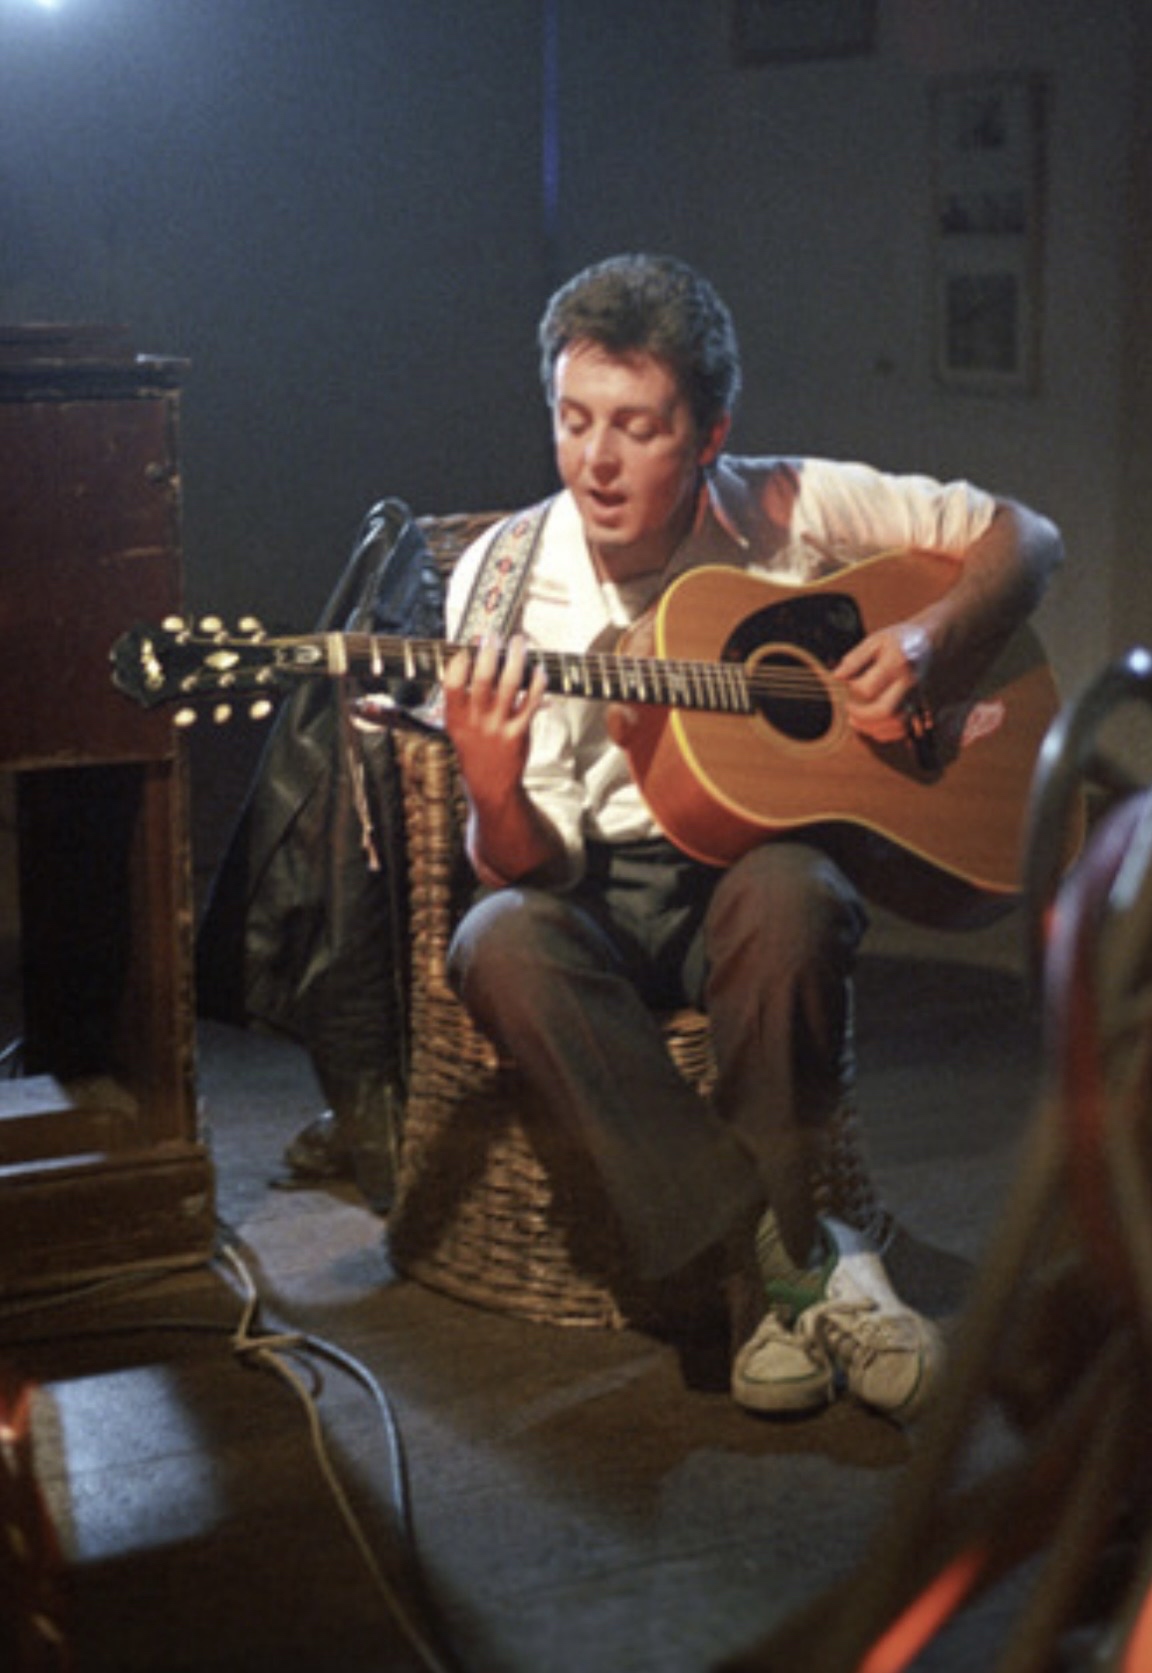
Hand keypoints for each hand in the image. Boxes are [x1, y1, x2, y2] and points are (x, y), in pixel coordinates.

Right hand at [441, 633, 547, 794]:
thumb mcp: (457, 726)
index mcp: (456, 716)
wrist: (491, 783)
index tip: (468, 647)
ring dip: (516, 658)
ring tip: (520, 641)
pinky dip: (536, 682)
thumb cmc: (474, 748)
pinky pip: (530, 701)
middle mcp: (476, 720)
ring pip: (510, 684)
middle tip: (495, 636)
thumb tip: (472, 659)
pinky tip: (538, 670)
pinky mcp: (519, 731)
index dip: (460, 662)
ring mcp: (498, 726)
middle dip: (490, 651)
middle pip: (483, 677)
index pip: (453, 683)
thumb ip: (461, 698)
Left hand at [834, 622, 930, 742]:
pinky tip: (874, 725)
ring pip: (897, 725)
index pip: (867, 688)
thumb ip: (855, 658)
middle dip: (861, 717)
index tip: (849, 684)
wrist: (933, 641)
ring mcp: (918, 696)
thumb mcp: (876, 640)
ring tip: (857, 721)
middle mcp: (910, 682)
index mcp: (896, 662)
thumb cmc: (901, 640)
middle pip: (885, 711)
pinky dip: (887, 733)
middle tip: (850, 711)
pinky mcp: (922, 706)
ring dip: (873, 728)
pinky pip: (906, 729)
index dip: (852, 690)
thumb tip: (837, 676)